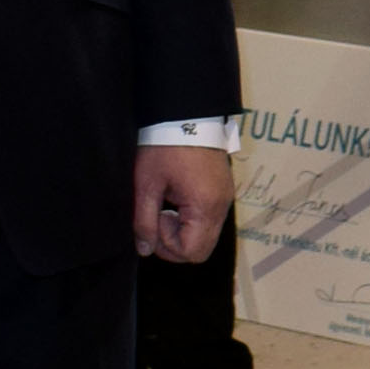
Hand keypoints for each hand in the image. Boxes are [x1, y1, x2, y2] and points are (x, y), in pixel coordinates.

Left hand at [135, 145, 232, 264]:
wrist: (188, 116)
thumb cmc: (165, 147)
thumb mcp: (147, 185)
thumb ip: (144, 221)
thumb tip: (144, 249)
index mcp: (204, 207)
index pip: (191, 252)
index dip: (167, 245)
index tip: (156, 218)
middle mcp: (221, 207)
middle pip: (202, 249)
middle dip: (175, 242)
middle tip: (159, 217)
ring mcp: (226, 199)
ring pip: (206, 236)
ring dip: (184, 230)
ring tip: (168, 205)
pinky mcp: (224, 192)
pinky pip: (210, 220)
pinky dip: (192, 219)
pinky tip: (178, 199)